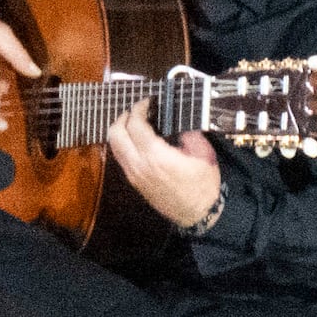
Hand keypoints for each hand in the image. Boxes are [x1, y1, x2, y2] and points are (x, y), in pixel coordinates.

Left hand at [104, 101, 220, 233]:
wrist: (198, 214)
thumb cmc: (203, 185)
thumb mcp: (204, 154)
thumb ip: (189, 133)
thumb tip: (178, 120)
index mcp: (156, 156)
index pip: (135, 125)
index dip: (138, 108)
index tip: (147, 101)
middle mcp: (138, 165)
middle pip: (115, 133)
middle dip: (123, 116)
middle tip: (136, 110)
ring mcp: (133, 174)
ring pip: (113, 146)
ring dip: (120, 130)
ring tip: (134, 122)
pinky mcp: (133, 181)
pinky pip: (120, 157)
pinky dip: (123, 143)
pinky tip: (136, 139)